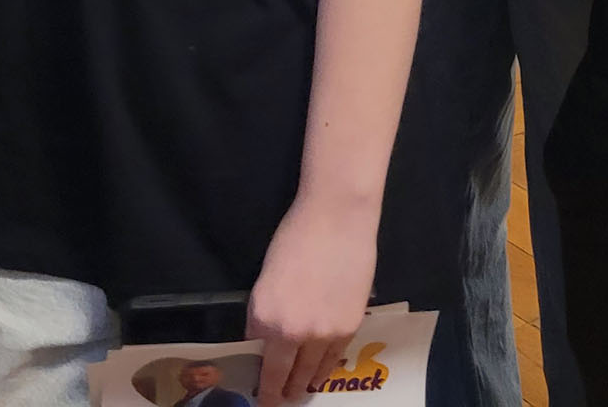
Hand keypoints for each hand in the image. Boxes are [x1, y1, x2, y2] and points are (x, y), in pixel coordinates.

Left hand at [247, 196, 376, 403]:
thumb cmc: (295, 238)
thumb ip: (264, 315)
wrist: (337, 218)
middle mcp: (290, 334)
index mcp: (263, 319)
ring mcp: (322, 335)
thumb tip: (264, 340)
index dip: (259, 380)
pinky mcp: (348, 329)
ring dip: (302, 386)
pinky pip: (333, 360)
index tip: (259, 394)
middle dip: (279, 392)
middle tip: (276, 401)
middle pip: (283, 375)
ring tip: (298, 393)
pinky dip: (325, 370)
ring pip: (311, 374)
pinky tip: (320, 376)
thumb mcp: (266, 279)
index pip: (259, 361)